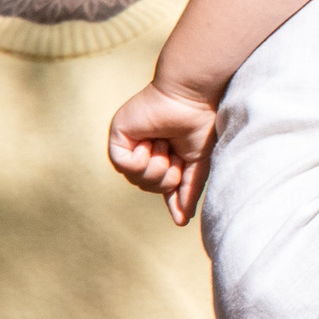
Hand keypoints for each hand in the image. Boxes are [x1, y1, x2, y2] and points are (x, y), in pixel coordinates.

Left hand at [107, 79, 219, 225]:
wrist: (191, 97)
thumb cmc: (200, 123)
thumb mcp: (198, 163)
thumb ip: (188, 190)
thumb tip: (182, 221)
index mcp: (165, 155)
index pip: (161, 185)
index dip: (171, 199)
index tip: (180, 218)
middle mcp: (145, 151)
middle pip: (148, 185)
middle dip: (166, 176)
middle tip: (176, 155)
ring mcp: (130, 144)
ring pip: (136, 178)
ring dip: (156, 166)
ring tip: (164, 144)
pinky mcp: (118, 137)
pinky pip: (123, 165)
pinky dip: (140, 159)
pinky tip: (150, 142)